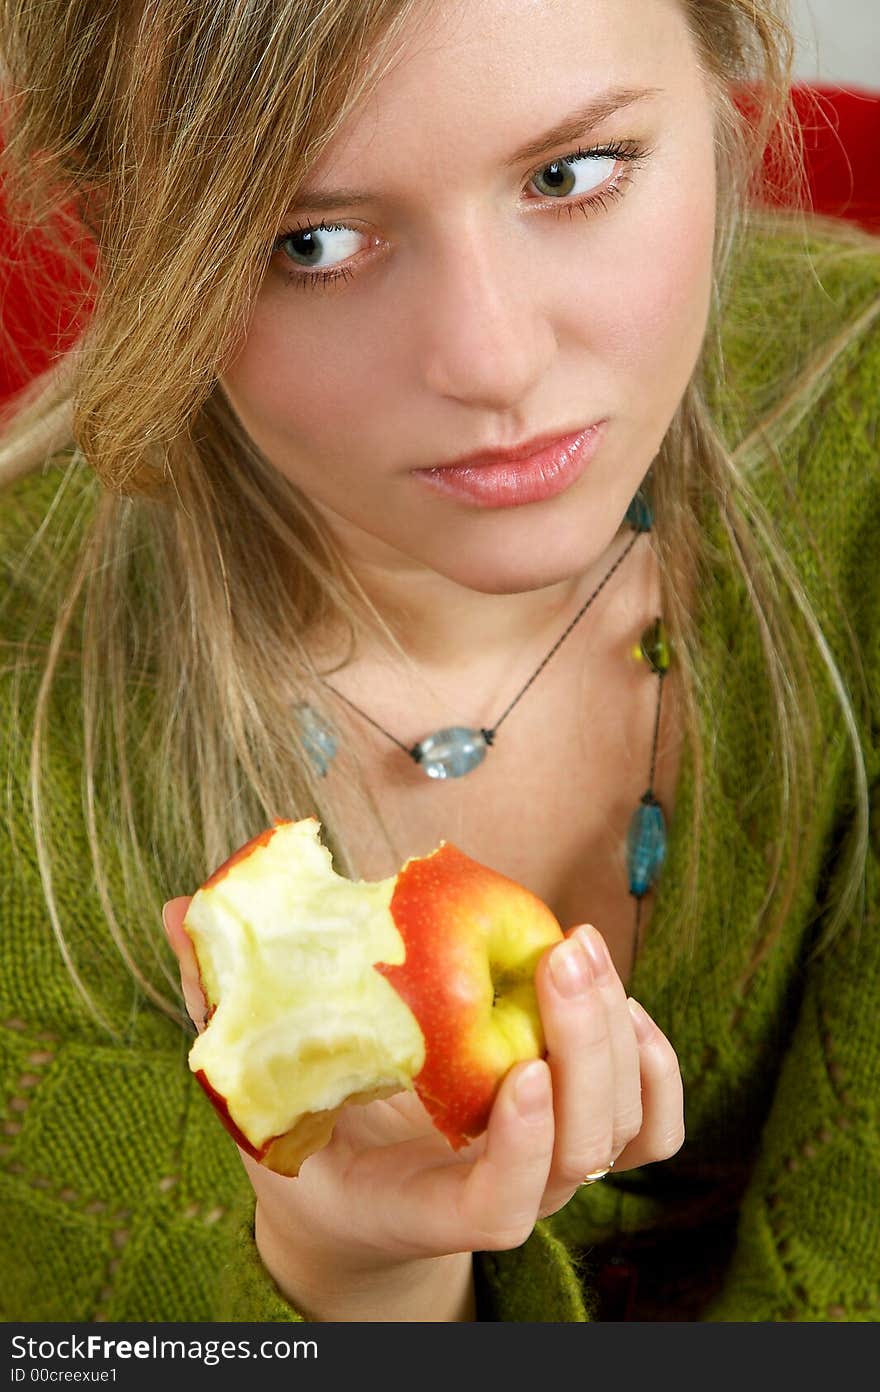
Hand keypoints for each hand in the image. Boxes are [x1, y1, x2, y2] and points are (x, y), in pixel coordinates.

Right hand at [163, 899, 682, 1273]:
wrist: (363, 1203)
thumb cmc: (308, 1142)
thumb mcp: (257, 1089)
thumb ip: (225, 1006)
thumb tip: (181, 910)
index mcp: (416, 1203)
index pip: (494, 1206)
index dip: (517, 1147)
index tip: (515, 1068)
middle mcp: (500, 1195)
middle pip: (581, 1150)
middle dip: (583, 1049)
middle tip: (561, 954)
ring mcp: (551, 1171)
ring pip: (623, 1127)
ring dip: (617, 1034)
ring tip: (578, 947)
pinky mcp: (581, 1138)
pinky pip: (653, 1122)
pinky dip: (657, 1064)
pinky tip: (623, 997)